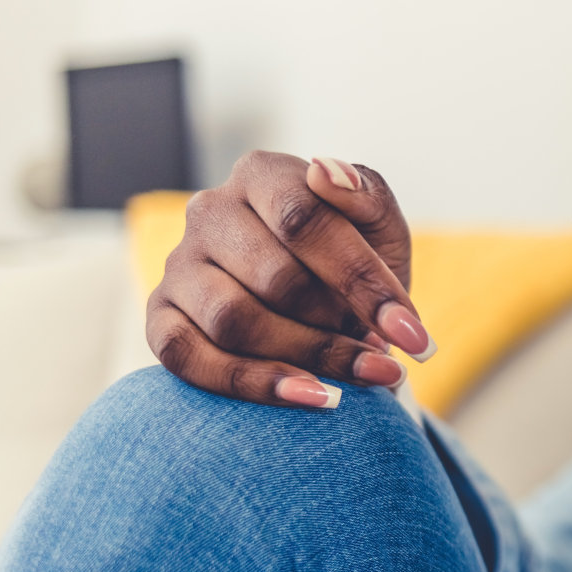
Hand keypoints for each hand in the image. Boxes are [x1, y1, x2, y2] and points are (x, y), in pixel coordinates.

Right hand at [146, 151, 435, 407]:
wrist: (324, 310)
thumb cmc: (353, 264)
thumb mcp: (380, 228)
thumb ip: (366, 197)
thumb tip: (328, 174)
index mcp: (262, 174)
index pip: (304, 219)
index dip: (360, 279)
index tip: (410, 333)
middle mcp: (209, 211)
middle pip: (274, 277)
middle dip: (338, 325)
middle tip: (383, 358)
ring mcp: (178, 264)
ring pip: (235, 321)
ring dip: (308, 357)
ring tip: (362, 376)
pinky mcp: (160, 317)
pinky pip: (189, 358)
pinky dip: (255, 384)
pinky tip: (315, 397)